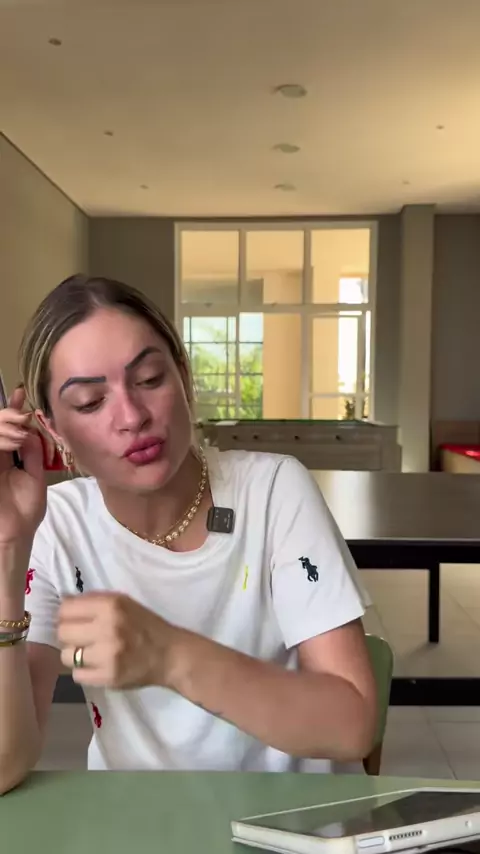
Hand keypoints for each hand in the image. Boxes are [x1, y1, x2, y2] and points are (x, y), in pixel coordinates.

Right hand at [0, 387, 45, 547]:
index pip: (7, 428)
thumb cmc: (24, 511)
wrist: (12, 535)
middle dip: (8, 415)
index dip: (12, 410)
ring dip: (5, 426)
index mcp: (7, 457)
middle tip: (23, 416)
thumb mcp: (35, 477)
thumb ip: (33, 452)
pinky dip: (1, 440)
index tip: (20, 393)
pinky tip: (14, 443)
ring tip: (21, 433)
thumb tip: (32, 429)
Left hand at [58, 592, 178, 689]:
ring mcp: (107, 654)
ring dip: (75, 655)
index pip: (65, 608)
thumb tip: (63, 602)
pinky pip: (77, 675)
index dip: (67, 614)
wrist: (170, 654)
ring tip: (90, 653)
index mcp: (111, 605)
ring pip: (67, 655)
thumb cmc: (145, 625)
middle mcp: (107, 628)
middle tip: (82, 637)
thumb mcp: (124, 603)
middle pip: (62, 632)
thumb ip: (95, 601)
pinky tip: (97, 666)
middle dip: (70, 634)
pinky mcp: (108, 677)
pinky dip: (84, 671)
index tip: (75, 619)